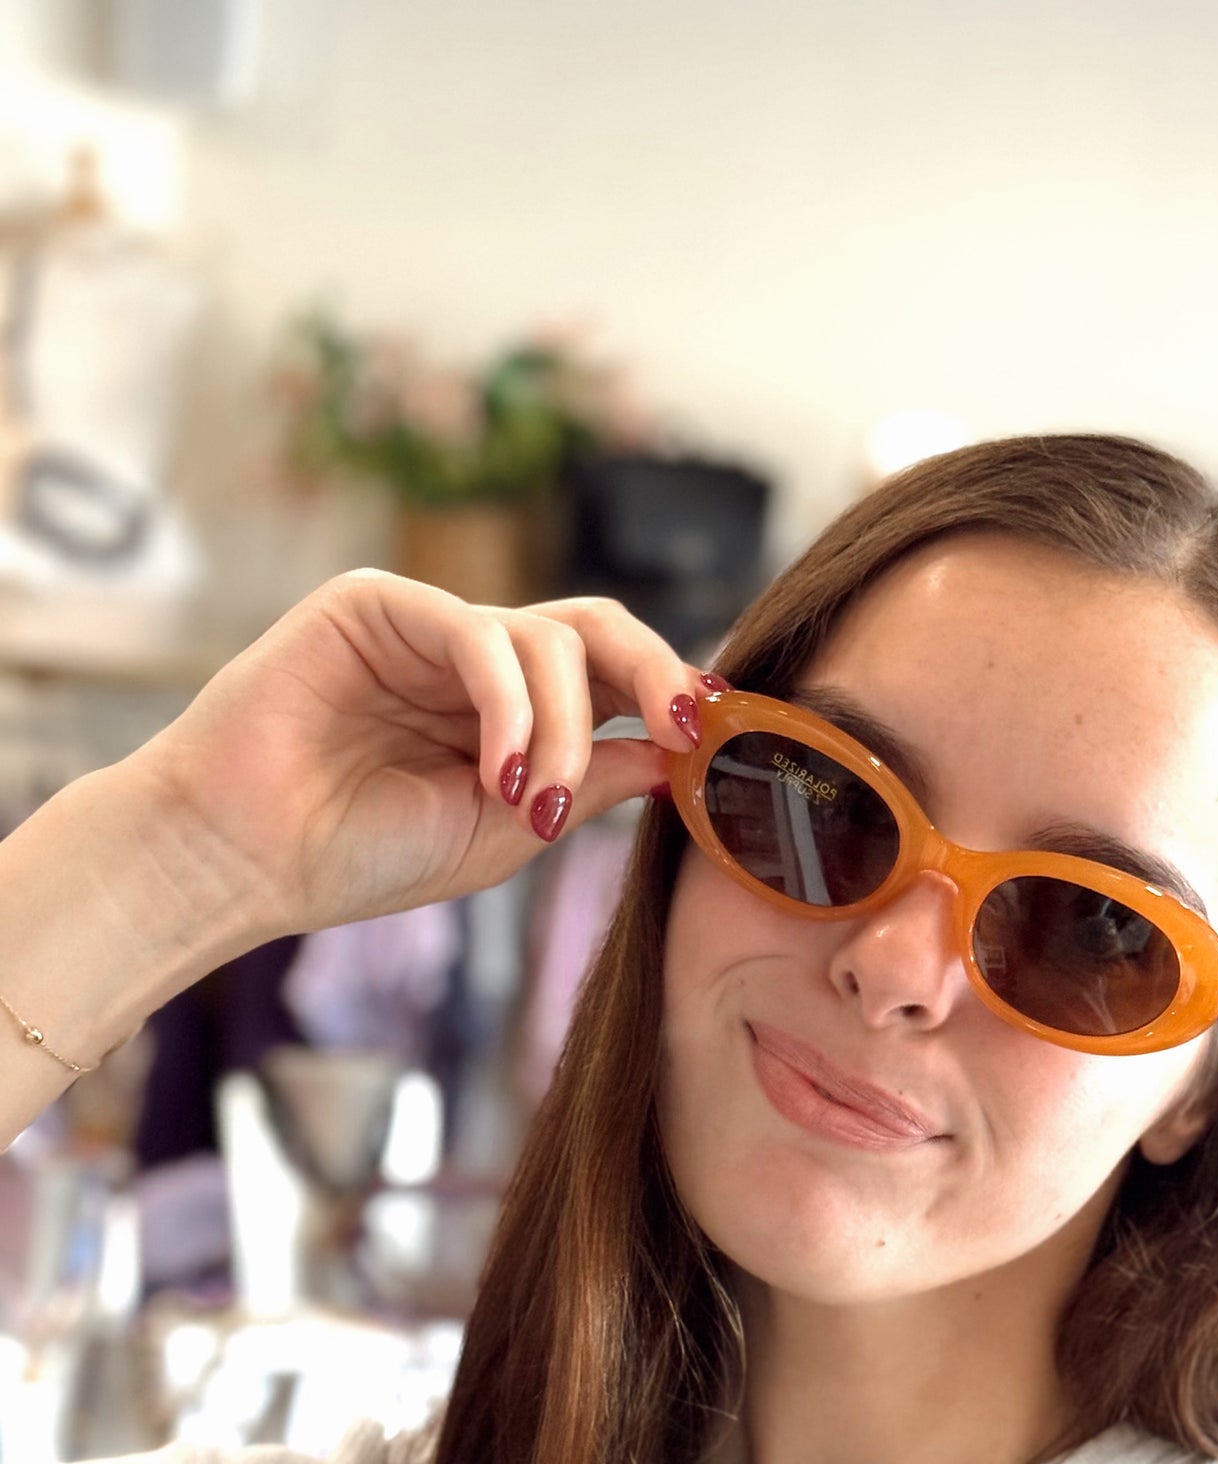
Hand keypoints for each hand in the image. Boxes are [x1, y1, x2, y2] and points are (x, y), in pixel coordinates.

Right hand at [128, 570, 706, 940]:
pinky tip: (499, 773)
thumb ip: (595, 783)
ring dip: (567, 729)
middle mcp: (476, 659)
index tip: (722, 743)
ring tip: (535, 803)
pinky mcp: (375, 603)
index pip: (612, 679)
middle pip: (599, 630)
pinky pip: (477, 634)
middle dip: (660, 672)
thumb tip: (679, 751)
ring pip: (548, 638)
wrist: (248, 858)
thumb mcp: (509, 831)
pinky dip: (510, 706)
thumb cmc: (362, 854)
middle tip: (690, 726)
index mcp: (512, 711)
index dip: (673, 700)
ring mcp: (428, 626)